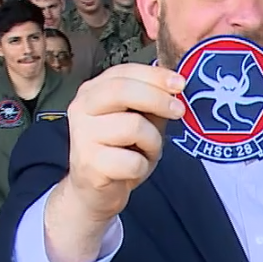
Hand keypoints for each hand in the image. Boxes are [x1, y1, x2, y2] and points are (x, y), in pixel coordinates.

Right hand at [61, 64, 185, 223]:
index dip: (155, 75)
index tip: (180, 83)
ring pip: (133, 127)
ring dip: (153, 142)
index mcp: (93, 91)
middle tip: (179, 110)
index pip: (124, 72)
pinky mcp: (89, 163)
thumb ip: (153, 101)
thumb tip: (177, 85)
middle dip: (157, 99)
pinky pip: (133, 161)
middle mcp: (82, 108)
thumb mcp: (140, 119)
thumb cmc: (121, 149)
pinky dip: (143, 166)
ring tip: (146, 151)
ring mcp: (82, 135)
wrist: (95, 189)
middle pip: (122, 91)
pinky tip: (132, 169)